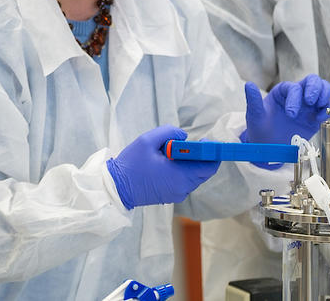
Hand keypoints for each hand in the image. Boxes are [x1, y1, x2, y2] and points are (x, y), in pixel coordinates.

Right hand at [106, 125, 220, 209]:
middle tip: (190, 145)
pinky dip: (183, 171)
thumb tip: (184, 137)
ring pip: (194, 177)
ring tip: (173, 154)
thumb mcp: (147, 140)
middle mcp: (182, 187)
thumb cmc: (131, 164)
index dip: (212, 154)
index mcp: (180, 175)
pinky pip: (185, 182)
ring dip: (190, 164)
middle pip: (203, 172)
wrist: (117, 188)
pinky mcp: (171, 196)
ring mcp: (177, 194)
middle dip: (201, 157)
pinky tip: (168, 164)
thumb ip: (170, 132)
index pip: (209, 167)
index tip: (207, 142)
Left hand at [242, 74, 329, 144]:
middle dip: (315, 88)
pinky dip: (328, 110)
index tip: (291, 114)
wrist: (268, 148)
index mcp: (282, 92)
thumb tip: (248, 84)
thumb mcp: (255, 116)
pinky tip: (321, 118)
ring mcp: (308, 106)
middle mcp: (297, 95)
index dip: (295, 98)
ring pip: (324, 90)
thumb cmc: (260, 129)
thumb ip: (253, 100)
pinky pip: (327, 109)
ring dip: (325, 95)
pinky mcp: (315, 118)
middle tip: (311, 101)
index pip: (294, 88)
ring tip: (319, 106)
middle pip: (313, 81)